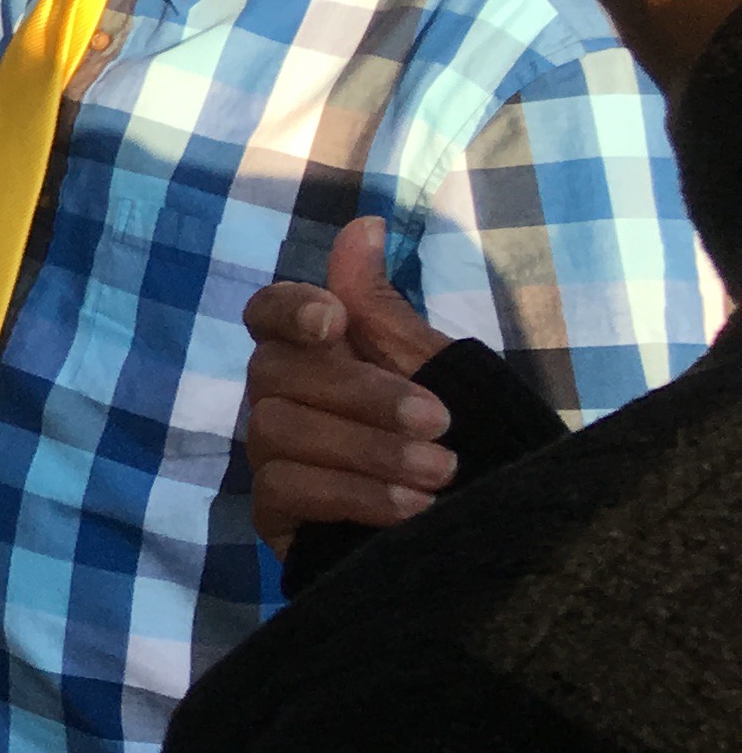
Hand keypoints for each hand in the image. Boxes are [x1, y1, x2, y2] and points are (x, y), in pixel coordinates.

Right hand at [240, 218, 459, 553]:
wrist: (486, 529)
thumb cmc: (458, 437)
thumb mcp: (431, 367)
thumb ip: (381, 303)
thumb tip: (365, 223)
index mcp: (316, 354)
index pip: (267, 313)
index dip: (288, 310)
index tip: (334, 322)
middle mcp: (281, 398)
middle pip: (277, 372)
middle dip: (362, 395)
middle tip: (439, 422)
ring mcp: (273, 455)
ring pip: (279, 430)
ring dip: (367, 450)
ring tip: (440, 473)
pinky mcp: (275, 514)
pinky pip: (286, 488)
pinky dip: (354, 494)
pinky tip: (412, 508)